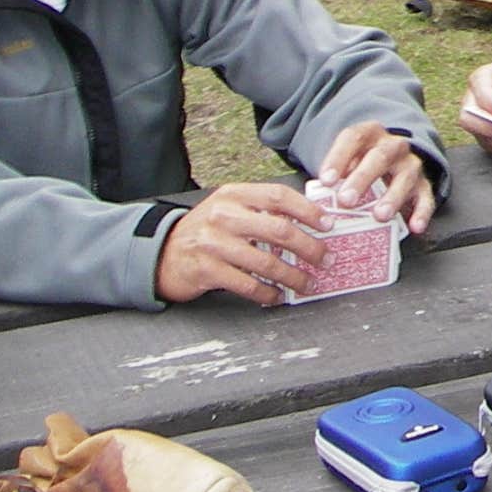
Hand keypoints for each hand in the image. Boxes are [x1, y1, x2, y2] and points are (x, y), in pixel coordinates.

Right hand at [154, 182, 332, 305]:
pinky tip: (277, 296)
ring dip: (293, 276)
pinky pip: (247, 285)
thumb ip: (262, 209)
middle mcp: (224, 215)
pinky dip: (268, 294)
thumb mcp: (230, 207)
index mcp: (234, 194)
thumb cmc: (207, 230)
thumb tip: (310, 218)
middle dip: (310, 247)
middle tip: (326, 259)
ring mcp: (214, 243)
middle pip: (280, 230)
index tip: (328, 224)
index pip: (279, 197)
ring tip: (307, 283)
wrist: (163, 253)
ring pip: (267, 262)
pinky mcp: (206, 270)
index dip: (308, 210)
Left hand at [316, 120, 438, 235]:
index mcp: (369, 135)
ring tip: (379, 216)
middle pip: (380, 156)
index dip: (338, 158)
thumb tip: (317, 199)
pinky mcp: (423, 184)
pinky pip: (426, 196)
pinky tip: (415, 226)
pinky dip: (422, 212)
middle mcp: (392, 146)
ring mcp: (410, 164)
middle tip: (347, 200)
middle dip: (362, 179)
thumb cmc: (359, 166)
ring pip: (405, 176)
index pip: (353, 138)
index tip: (325, 181)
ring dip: (392, 196)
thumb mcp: (346, 162)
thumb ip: (335, 175)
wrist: (391, 161)